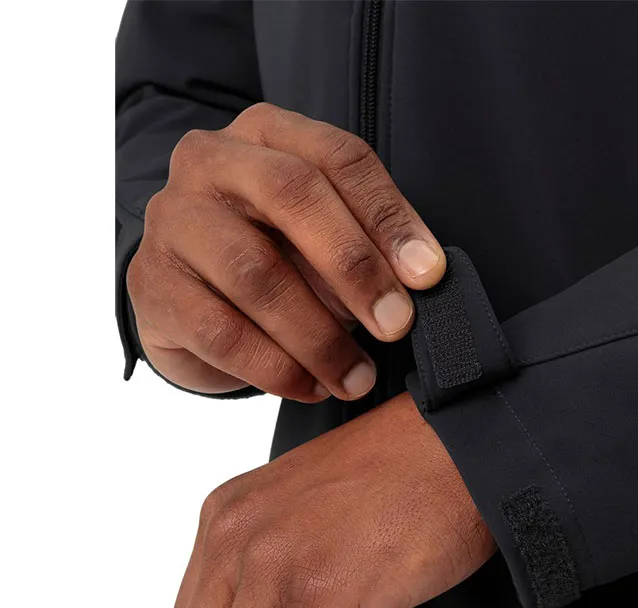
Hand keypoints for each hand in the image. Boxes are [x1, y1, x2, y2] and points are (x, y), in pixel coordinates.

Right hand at [126, 103, 445, 399]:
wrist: (188, 300)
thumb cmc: (273, 260)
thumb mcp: (322, 240)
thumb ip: (367, 248)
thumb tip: (421, 283)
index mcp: (267, 134)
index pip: (339, 157)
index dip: (389, 216)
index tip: (428, 275)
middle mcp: (211, 161)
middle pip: (292, 194)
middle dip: (355, 266)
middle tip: (395, 325)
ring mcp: (173, 220)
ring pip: (256, 273)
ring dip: (320, 337)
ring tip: (357, 378)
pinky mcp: (152, 285)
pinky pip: (222, 333)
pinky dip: (277, 369)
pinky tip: (311, 388)